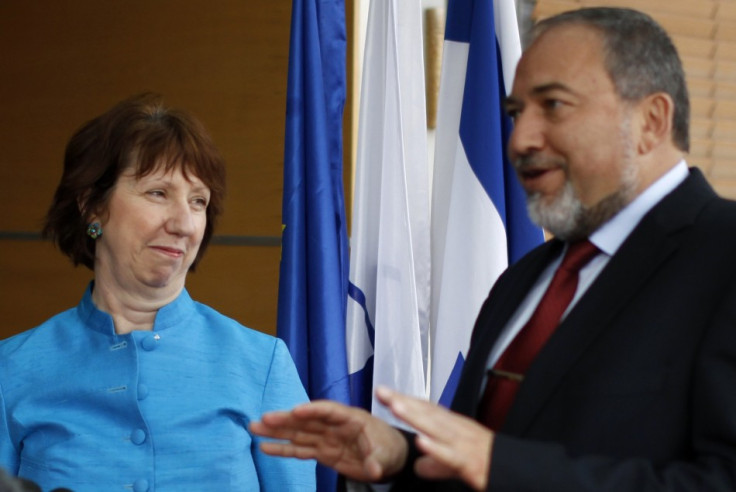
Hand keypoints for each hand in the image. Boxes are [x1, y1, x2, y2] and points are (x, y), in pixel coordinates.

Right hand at [249, 399, 408, 481]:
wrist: (390, 456)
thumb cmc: (389, 446)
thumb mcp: (386, 453)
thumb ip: (377, 461)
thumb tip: (374, 471)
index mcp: (350, 418)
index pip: (328, 410)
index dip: (312, 409)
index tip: (295, 411)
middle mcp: (334, 425)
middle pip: (306, 420)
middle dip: (285, 420)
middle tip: (263, 418)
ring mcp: (326, 438)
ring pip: (298, 433)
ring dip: (277, 431)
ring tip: (255, 427)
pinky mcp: (322, 452)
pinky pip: (300, 449)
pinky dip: (283, 449)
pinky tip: (265, 446)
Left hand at [376, 386, 493, 490]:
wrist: (517, 471)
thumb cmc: (490, 463)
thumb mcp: (458, 463)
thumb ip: (437, 463)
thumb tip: (419, 465)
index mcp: (455, 427)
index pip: (426, 409)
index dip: (405, 399)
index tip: (383, 392)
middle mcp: (458, 431)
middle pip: (428, 413)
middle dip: (404, 401)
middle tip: (382, 391)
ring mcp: (464, 445)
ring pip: (437, 428)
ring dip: (416, 417)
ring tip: (395, 407)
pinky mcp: (471, 463)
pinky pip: (451, 455)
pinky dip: (436, 448)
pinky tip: (421, 442)